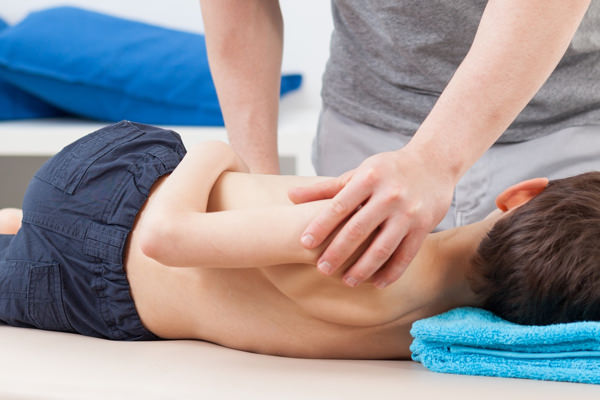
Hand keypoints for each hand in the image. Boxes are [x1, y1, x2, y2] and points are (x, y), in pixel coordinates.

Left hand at [289, 148, 454, 288]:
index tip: (304, 243)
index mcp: (369, 178)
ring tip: (347, 281)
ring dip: (363, 268)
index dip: (320, 225)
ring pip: (382, 247)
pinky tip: (376, 283)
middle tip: (322, 269)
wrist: (434, 163)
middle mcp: (389, 195)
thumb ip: (325, 188)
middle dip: (338, 252)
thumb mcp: (358, 172)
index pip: (339, 205)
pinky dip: (391, 272)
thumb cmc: (388, 169)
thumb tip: (290, 196)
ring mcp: (408, 212)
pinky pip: (405, 255)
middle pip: (358, 229)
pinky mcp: (424, 226)